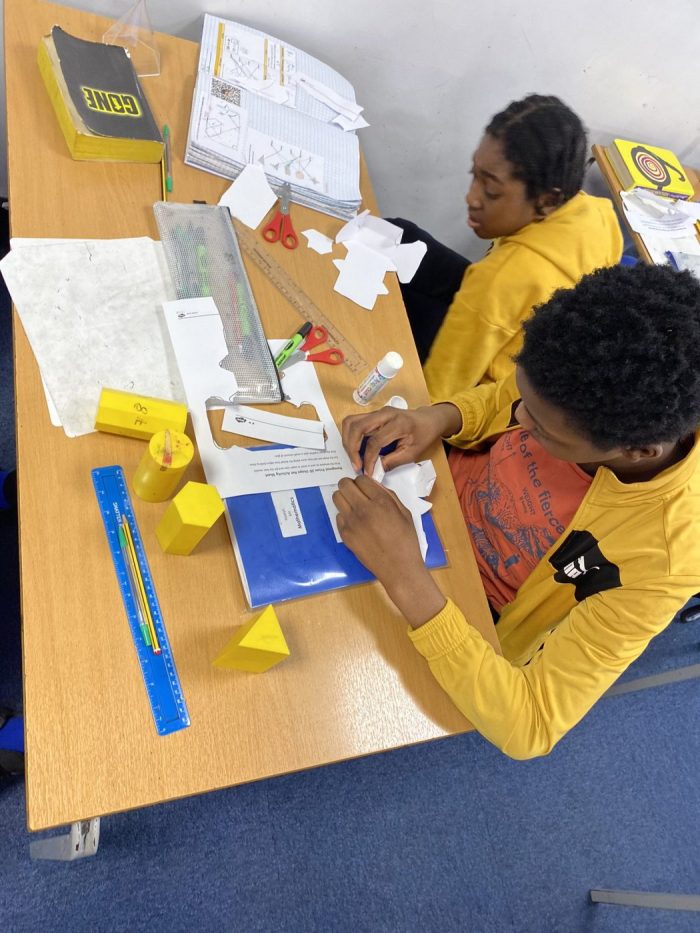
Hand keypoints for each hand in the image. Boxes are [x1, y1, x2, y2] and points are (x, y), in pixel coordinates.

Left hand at [333, 476, 445, 626]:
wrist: (398, 568)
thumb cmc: (406, 540)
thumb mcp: (404, 513)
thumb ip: (389, 496)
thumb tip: (374, 486)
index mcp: (381, 502)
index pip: (361, 479)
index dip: (364, 483)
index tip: (367, 489)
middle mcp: (363, 509)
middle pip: (344, 485)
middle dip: (350, 486)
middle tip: (357, 494)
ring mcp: (351, 522)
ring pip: (337, 498)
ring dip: (344, 498)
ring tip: (355, 507)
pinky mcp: (345, 534)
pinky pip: (338, 516)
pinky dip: (345, 516)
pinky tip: (356, 524)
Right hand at [341, 403, 461, 476]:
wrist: (428, 419)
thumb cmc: (423, 435)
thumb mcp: (412, 453)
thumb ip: (392, 462)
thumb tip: (374, 471)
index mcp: (398, 423)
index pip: (375, 441)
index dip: (368, 459)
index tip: (367, 472)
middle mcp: (385, 414)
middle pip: (357, 427)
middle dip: (351, 448)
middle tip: (356, 465)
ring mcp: (377, 412)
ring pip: (351, 422)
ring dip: (347, 441)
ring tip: (353, 457)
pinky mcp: (373, 414)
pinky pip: (354, 422)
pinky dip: (350, 436)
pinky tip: (356, 449)